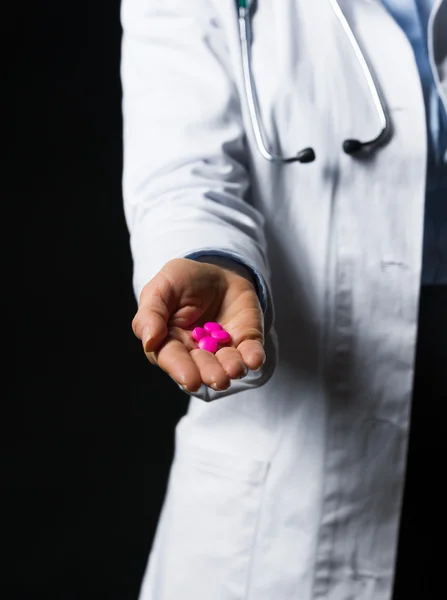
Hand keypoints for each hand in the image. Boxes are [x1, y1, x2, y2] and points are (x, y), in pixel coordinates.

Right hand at [131, 258, 264, 392]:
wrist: (216, 270)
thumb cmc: (182, 281)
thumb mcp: (161, 287)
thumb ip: (151, 313)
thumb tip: (149, 341)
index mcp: (170, 342)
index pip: (173, 358)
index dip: (181, 369)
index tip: (191, 380)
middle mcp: (197, 352)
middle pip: (202, 366)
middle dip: (210, 373)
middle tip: (218, 379)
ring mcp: (223, 348)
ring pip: (227, 364)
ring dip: (232, 368)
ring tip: (235, 370)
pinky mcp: (246, 340)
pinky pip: (251, 351)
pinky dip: (253, 357)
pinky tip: (254, 360)